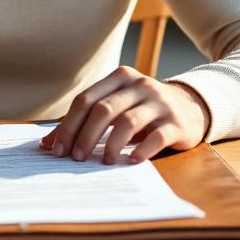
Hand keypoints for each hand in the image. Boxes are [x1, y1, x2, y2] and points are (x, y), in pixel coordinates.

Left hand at [39, 66, 209, 164]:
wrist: (190, 108)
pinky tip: (131, 160)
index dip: (69, 125)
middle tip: (77, 158)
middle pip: (104, 110)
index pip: (86, 99)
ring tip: (104, 162)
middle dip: (85, 136)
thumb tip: (49, 144)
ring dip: (111, 145)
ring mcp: (159, 102)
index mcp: (120, 77)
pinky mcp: (176, 122)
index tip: (58, 149)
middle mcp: (139, 85)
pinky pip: (156, 136)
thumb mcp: (117, 106)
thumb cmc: (142, 110)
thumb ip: (85, 120)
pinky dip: (141, 149)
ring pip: (128, 122)